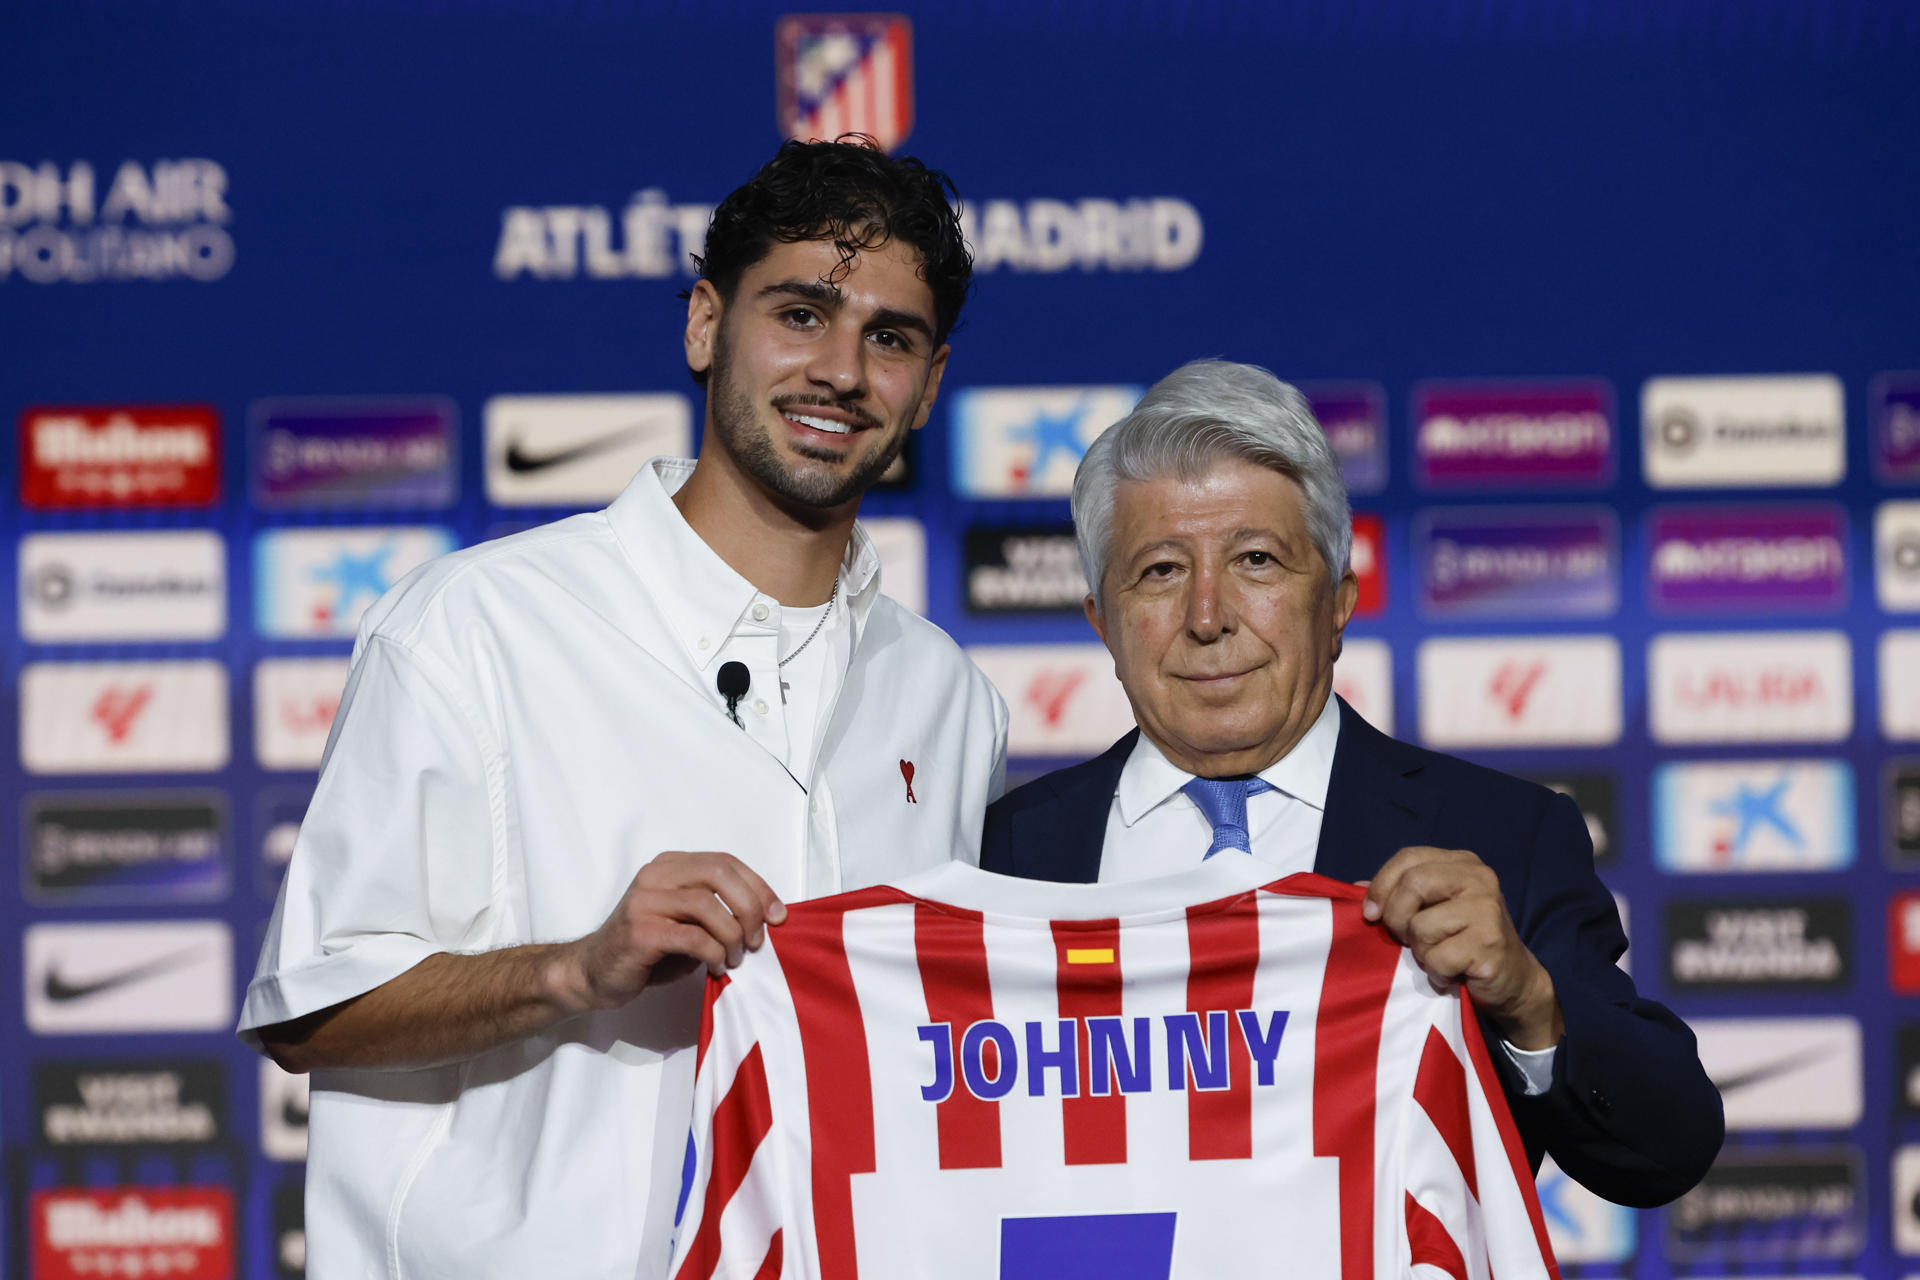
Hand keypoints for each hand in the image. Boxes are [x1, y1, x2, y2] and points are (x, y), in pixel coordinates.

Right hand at [554, 851, 786, 1013]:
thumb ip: (717, 911)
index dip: (759, 886)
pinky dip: (714, 952)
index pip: (726, 862)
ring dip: (733, 935)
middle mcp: (656, 875)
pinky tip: (716, 967)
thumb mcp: (686, 922)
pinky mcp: (640, 931)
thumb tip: (767, 917)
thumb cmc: (647, 950)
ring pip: (708, 905)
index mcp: (670, 866)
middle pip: (719, 874)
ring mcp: (645, 901)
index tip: (778, 916)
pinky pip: (692, 936)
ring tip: (735, 958)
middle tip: (758, 940)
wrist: (592, 973)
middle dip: (750, 907)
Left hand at [1362, 845, 1562, 1049]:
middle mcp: (1479, 878)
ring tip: (1440, 957)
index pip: (1408, 858)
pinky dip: (1437, 973)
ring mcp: (1488, 909)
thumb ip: (1397, 896)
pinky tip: (1452, 974)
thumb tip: (1354, 889)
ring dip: (1421, 952)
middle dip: (1397, 919)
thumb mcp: (1431, 911)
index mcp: (1461, 863)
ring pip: (1422, 926)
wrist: (1511, 981)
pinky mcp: (1490, 943)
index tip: (1370, 914)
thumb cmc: (1462, 943)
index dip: (1381, 885)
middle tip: (1408, 941)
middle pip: (1413, 885)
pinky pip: (1438, 958)